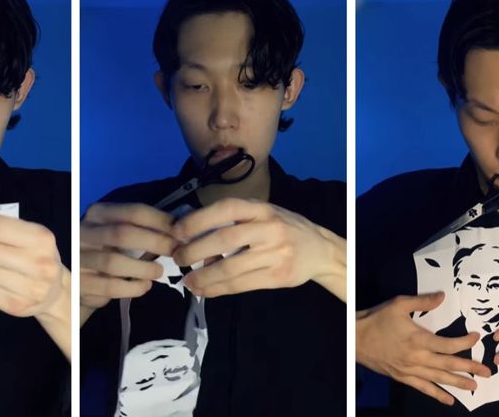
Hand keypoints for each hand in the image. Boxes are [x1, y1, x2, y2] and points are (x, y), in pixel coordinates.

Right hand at [80, 203, 177, 323]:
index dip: (160, 220)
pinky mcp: (79, 283)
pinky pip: (109, 287)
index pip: (132, 212)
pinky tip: (145, 286)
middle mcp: (84, 232)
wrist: (78, 275)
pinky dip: (132, 288)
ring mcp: (79, 258)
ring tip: (158, 271)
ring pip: (114, 262)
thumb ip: (143, 229)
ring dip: (143, 268)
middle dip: (155, 243)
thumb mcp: (118, 232)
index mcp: (98, 213)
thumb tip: (179, 232)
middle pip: (122, 234)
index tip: (181, 231)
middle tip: (176, 252)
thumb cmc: (106, 249)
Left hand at [170, 198, 345, 299]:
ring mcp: (275, 253)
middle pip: (225, 239)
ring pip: (231, 267)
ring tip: (188, 281)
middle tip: (178, 259)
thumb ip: (235, 222)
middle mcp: (269, 228)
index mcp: (262, 209)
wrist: (321, 250)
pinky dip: (218, 289)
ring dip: (204, 276)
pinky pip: (241, 285)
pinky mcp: (278, 276)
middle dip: (195, 250)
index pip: (226, 208)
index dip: (198, 219)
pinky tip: (205, 290)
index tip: (177, 231)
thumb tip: (195, 237)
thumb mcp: (263, 215)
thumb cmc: (284, 229)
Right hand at [356, 293, 490, 405]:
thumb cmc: (377, 319)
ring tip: (475, 387)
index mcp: (419, 339)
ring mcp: (411, 370)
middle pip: (449, 365)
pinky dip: (437, 395)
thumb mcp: (399, 304)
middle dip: (470, 368)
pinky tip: (450, 400)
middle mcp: (418, 357)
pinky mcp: (403, 377)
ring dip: (459, 383)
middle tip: (488, 371)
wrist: (356, 338)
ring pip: (439, 379)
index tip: (476, 338)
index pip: (449, 344)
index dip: (465, 343)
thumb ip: (423, 302)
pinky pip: (424, 388)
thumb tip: (442, 296)